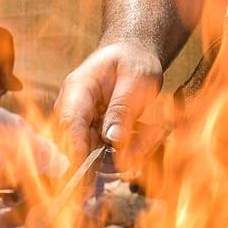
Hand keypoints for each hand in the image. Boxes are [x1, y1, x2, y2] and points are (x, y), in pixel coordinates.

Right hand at [53, 40, 165, 161]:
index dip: (79, 150)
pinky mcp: (95, 135)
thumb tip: (112, 140)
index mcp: (77, 90)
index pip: (70, 124)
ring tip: (157, 131)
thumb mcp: (136, 79)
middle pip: (82, 147)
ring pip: (98, 156)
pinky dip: (133, 148)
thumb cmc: (133, 61)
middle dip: (118, 152)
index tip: (93, 172)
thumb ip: (123, 107)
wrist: (131, 55)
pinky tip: (152, 131)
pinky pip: (110, 154)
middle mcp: (73, 110)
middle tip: (155, 135)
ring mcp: (83, 125)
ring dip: (131, 151)